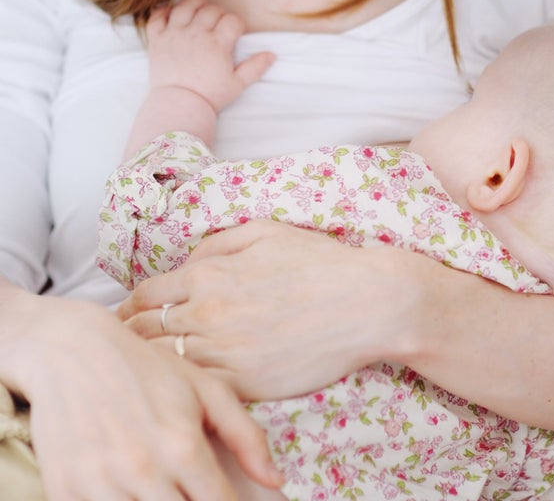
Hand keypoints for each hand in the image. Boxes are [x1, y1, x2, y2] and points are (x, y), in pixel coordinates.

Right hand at [20, 297, 282, 499]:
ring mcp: (100, 484)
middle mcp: (143, 470)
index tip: (228, 500)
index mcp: (183, 446)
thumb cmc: (145, 368)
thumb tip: (275, 481)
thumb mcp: (204, 388)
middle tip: (191, 490)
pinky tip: (128, 490)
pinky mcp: (64, 490)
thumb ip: (245, 435)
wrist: (70, 348)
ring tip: (162, 487)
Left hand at [118, 220, 421, 400]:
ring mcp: (225, 351)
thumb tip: (185, 261)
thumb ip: (216, 244)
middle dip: (129, 337)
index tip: (126, 317)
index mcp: (209, 274)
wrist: (364, 302)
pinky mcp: (245, 383)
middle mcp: (208, 312)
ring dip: (150, 365)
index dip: (129, 307)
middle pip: (145, 331)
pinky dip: (183, 387)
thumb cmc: (318, 262)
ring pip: (165, 364)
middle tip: (123, 347)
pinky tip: (182, 386)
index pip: (146, 295)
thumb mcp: (264, 232)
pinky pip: (197, 389)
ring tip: (144, 370)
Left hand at [146, 0, 274, 112]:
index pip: (232, 20)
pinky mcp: (157, 40)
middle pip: (211, 10)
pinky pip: (157, 16)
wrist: (178, 106)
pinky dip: (163, 10)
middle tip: (218, 24)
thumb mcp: (237, 85)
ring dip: (194, 4)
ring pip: (185, 6)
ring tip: (198, 10)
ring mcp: (175, 35)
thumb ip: (255, 68)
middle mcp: (196, 35)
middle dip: (218, 13)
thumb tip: (272, 55)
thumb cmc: (209, 97)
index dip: (236, 23)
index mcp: (218, 44)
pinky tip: (171, 13)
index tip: (235, 32)